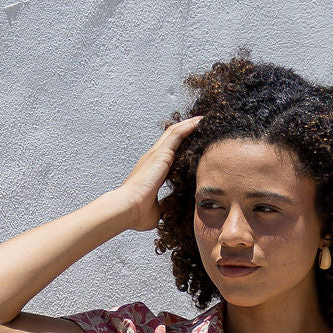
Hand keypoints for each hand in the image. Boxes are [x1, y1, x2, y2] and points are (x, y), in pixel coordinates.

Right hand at [115, 116, 202, 231]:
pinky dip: (189, 126)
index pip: (170, 151)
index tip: (194, 141)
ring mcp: (156, 154)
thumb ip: (167, 207)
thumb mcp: (158, 210)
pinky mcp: (160, 154)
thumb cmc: (138, 213)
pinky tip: (200, 122)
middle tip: (202, 124)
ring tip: (204, 119)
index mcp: (153, 170)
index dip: (181, 143)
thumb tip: (172, 211)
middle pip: (172, 136)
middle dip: (187, 128)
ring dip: (190, 124)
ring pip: (175, 131)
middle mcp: (153, 158)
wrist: (128, 209)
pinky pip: (177, 134)